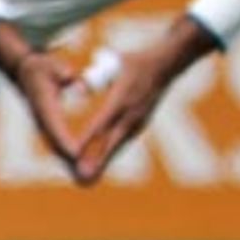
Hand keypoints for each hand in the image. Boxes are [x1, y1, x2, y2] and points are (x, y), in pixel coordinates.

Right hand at [14, 50, 84, 169]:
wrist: (25, 71)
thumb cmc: (41, 67)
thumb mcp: (51, 65)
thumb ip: (61, 71)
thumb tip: (71, 78)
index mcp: (45, 107)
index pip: (56, 128)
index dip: (65, 142)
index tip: (76, 155)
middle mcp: (43, 120)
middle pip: (56, 144)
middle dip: (70, 160)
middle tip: (86, 173)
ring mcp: (44, 125)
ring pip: (57, 146)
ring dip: (69, 161)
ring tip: (86, 175)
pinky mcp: (48, 125)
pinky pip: (58, 142)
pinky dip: (68, 153)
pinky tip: (81, 162)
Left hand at [71, 14, 217, 186]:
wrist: (165, 65)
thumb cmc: (136, 62)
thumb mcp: (114, 64)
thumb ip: (96, 77)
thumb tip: (79, 87)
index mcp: (121, 99)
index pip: (100, 123)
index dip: (87, 140)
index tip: (74, 154)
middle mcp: (130, 114)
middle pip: (109, 141)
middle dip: (95, 160)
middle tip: (81, 176)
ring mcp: (138, 120)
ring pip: (118, 144)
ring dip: (103, 160)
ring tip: (89, 177)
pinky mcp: (142, 122)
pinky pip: (124, 140)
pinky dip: (113, 151)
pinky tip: (104, 161)